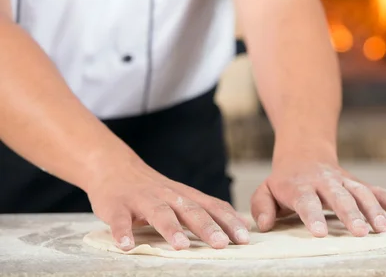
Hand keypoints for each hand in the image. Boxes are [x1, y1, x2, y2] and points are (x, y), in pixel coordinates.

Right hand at [85, 157, 249, 250]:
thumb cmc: (153, 189)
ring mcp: (142, 200)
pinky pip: (119, 220)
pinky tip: (127, 246)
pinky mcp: (117, 206)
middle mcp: (167, 195)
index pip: (212, 207)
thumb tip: (241, 225)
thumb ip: (206, 210)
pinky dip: (123, 232)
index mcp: (184, 196)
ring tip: (180, 246)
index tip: (245, 238)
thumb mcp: (182, 197)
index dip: (229, 222)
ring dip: (170, 229)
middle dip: (207, 227)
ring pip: (159, 212)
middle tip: (222, 244)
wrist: (114, 167)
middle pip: (190, 210)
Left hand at [250, 153, 385, 236]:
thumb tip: (265, 224)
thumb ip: (261, 206)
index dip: (312, 215)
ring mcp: (345, 181)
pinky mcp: (359, 184)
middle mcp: (325, 182)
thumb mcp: (266, 190)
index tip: (319, 232)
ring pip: (362, 193)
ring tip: (383, 230)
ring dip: (374, 210)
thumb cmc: (285, 182)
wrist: (305, 154)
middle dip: (350, 214)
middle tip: (360, 232)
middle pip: (339, 196)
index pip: (306, 200)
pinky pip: (379, 192)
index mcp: (300, 186)